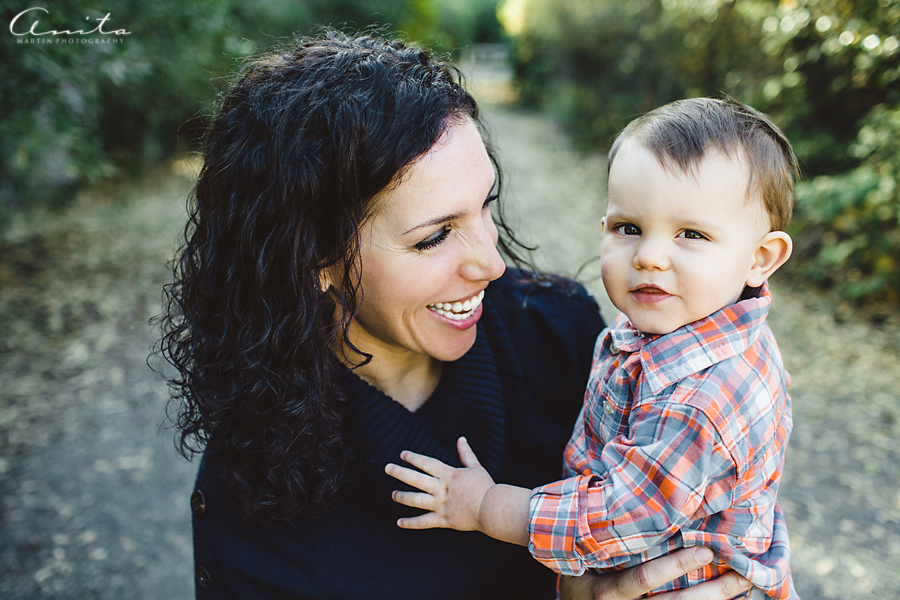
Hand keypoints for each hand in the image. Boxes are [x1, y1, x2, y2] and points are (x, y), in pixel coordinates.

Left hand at [385, 437, 493, 531]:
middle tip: (387, 468)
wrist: (492, 509)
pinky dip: (410, 523)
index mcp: (449, 475)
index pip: (427, 463)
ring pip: (416, 501)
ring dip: (402, 497)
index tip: (402, 454)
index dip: (414, 458)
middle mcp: (442, 489)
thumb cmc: (485, 487)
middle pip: (416, 479)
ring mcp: (441, 505)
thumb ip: (466, 453)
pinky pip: (423, 522)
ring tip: (393, 494)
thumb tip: (461, 438)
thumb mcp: (475, 467)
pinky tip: (399, 522)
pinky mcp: (443, 520)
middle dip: (400, 472)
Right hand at [559, 548, 753, 599]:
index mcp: (604, 590)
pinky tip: (733, 599)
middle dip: (710, 590)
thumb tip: (622, 484)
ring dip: (715, 599)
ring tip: (745, 584)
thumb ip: (601, 532)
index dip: (674, 567)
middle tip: (739, 571)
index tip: (703, 548)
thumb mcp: (580, 553)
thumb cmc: (577, 566)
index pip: (641, 579)